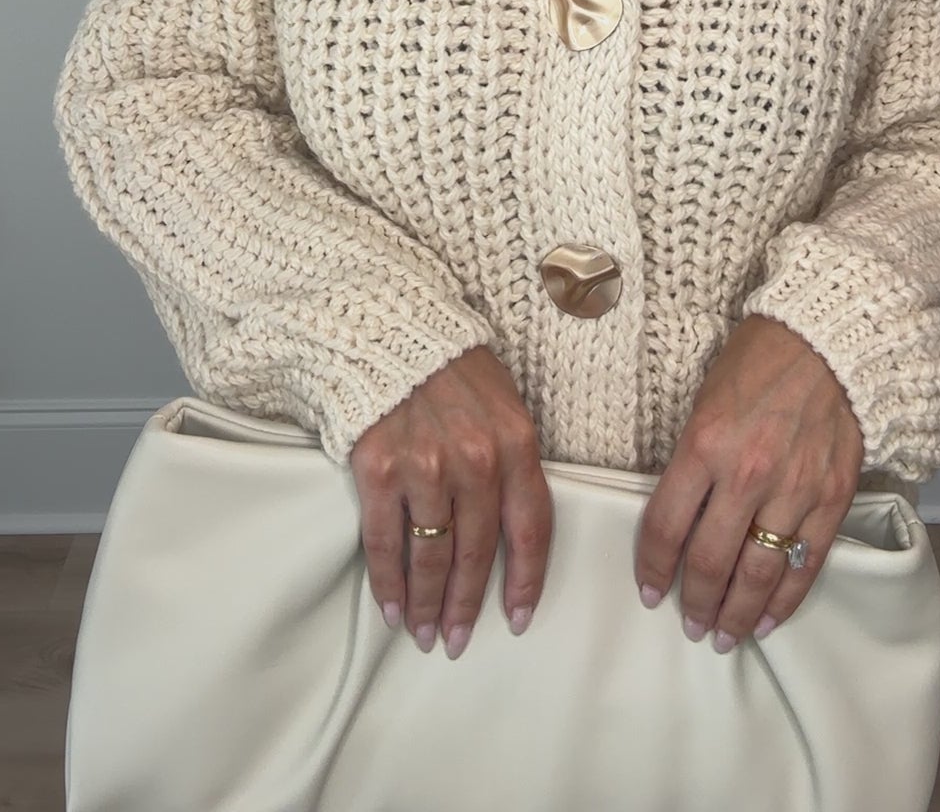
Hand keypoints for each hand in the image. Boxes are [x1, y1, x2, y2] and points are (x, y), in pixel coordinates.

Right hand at [349, 346, 551, 658]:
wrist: (385, 328)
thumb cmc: (448, 365)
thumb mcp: (502, 401)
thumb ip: (512, 456)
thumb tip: (512, 519)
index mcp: (515, 442)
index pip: (531, 528)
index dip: (526, 580)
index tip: (518, 617)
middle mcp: (475, 460)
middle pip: (477, 553)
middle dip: (469, 605)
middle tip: (459, 639)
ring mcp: (425, 468)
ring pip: (432, 557)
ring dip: (429, 604)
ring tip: (425, 632)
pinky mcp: (379, 471)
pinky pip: (386, 544)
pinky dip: (389, 584)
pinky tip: (393, 608)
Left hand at [634, 314, 863, 649]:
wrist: (828, 340)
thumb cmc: (758, 360)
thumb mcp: (705, 400)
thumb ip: (692, 458)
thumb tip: (681, 513)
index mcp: (704, 444)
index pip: (667, 526)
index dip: (654, 568)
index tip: (650, 593)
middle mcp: (746, 474)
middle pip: (710, 561)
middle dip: (695, 603)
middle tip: (690, 626)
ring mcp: (793, 489)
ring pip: (758, 574)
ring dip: (738, 613)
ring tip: (726, 635)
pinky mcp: (832, 498)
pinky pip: (806, 564)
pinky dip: (786, 600)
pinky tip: (771, 619)